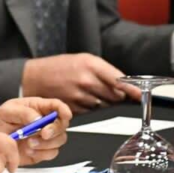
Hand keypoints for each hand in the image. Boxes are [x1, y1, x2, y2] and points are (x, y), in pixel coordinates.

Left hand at [0, 97, 71, 165]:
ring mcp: (44, 137)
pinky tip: (29, 150)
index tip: (66, 115)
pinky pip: (51, 153)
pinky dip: (42, 153)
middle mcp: (44, 122)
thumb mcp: (6, 111)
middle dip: (55, 130)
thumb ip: (23, 113)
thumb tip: (38, 118)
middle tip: (43, 134)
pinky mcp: (42, 150)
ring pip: (59, 140)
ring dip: (46, 143)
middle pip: (62, 125)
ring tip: (29, 143)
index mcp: (38, 108)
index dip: (63, 110)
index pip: (56, 106)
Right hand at [20, 53, 138, 113]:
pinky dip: (91, 109)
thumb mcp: (82, 59)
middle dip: (117, 96)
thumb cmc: (59, 67)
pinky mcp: (73, 108)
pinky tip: (83, 101)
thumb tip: (125, 86)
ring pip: (105, 106)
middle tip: (110, 92)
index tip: (141, 95)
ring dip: (104, 103)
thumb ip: (104, 71)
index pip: (120, 81)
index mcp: (91, 65)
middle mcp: (86, 81)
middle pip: (115, 96)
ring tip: (92, 95)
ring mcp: (79, 96)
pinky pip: (92, 113)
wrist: (32, 77)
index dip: (133, 90)